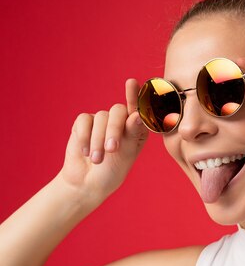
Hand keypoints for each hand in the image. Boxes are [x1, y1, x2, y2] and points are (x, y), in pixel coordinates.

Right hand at [58, 78, 148, 203]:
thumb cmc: (113, 170)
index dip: (136, 95)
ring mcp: (102, 121)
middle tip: (112, 149)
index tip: (132, 83)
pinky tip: (84, 152)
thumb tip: (138, 114)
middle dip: (114, 130)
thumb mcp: (126, 153)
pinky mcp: (84, 123)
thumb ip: (132, 132)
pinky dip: (84, 137)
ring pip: (100, 118)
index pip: (139, 107)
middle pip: (118, 111)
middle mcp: (121, 121)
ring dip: (98, 140)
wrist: (87, 182)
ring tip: (97, 159)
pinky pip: (84, 121)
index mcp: (137, 127)